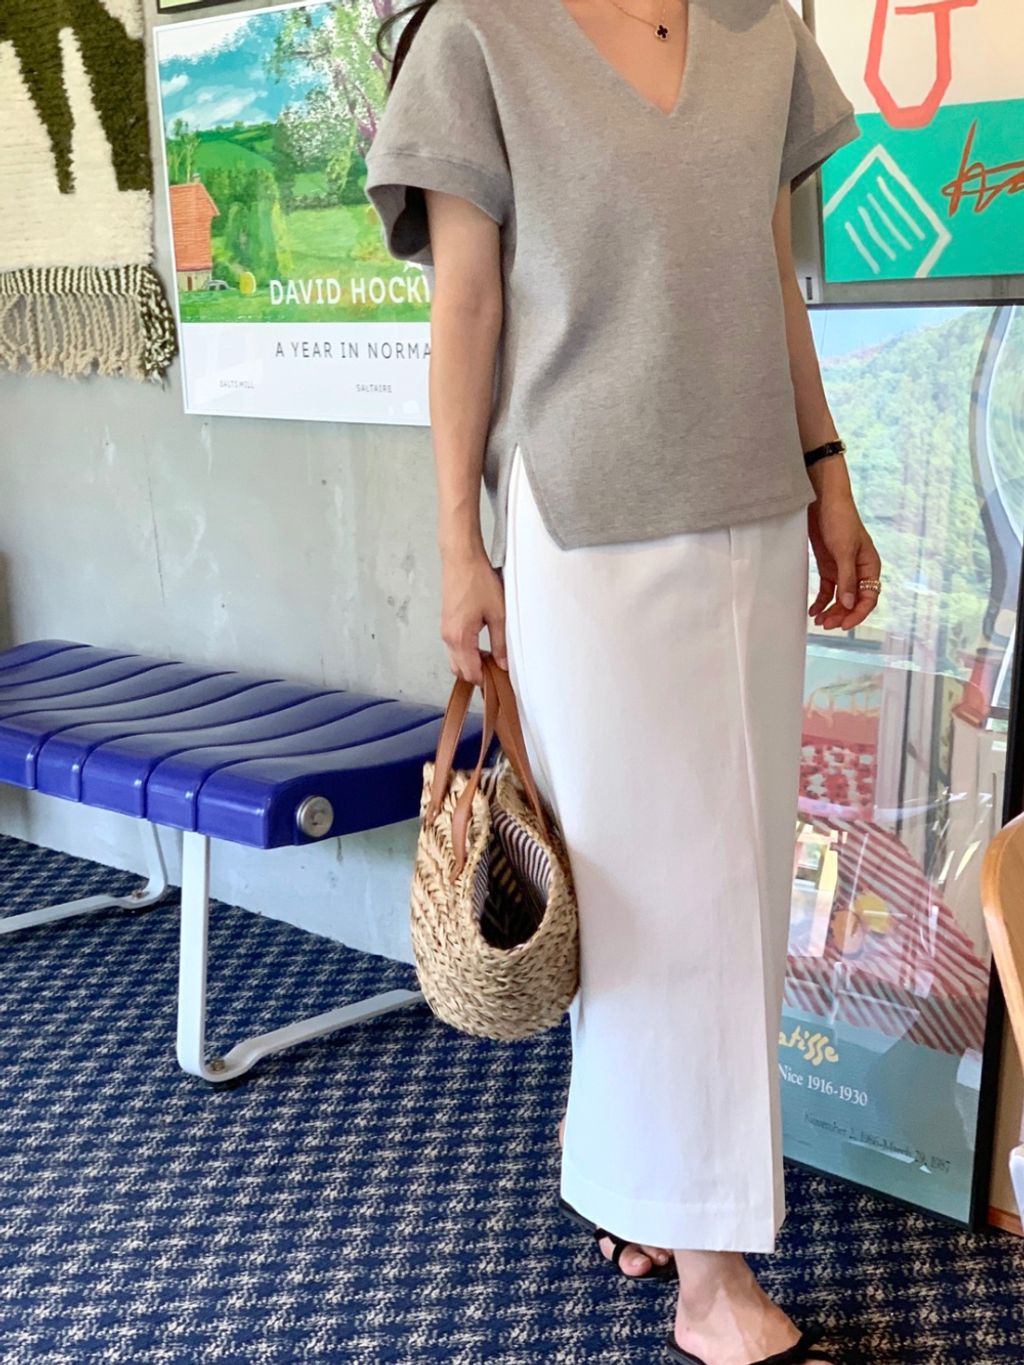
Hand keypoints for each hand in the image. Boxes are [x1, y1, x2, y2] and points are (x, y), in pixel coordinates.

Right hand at [440, 548, 507, 683]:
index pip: (470, 673)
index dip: (485, 682)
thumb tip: (504, 664)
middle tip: (497, 672)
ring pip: (455, 659)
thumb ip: (501, 642)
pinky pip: (454, 647)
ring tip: (492, 658)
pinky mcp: (447, 623)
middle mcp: (448, 638)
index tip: (500, 682)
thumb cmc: (478, 581)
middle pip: (459, 670)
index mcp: (460, 638)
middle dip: (477, 675)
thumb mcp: (498, 613)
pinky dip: (466, 653)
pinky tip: (482, 646)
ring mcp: (445, 630)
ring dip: (471, 664)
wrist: (460, 558)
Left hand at [806, 492, 881, 629]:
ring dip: (831, 611)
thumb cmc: (840, 520)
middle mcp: (859, 571)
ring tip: (819, 621)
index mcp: (870, 566)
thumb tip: (850, 604)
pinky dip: (821, 601)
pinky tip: (813, 611)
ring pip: (840, 598)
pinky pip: (828, 590)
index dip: (858, 613)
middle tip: (826, 625)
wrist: (822, 501)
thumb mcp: (844, 550)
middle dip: (841, 614)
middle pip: (854, 601)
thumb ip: (847, 578)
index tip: (844, 625)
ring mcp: (843, 569)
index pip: (869, 597)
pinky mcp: (829, 567)